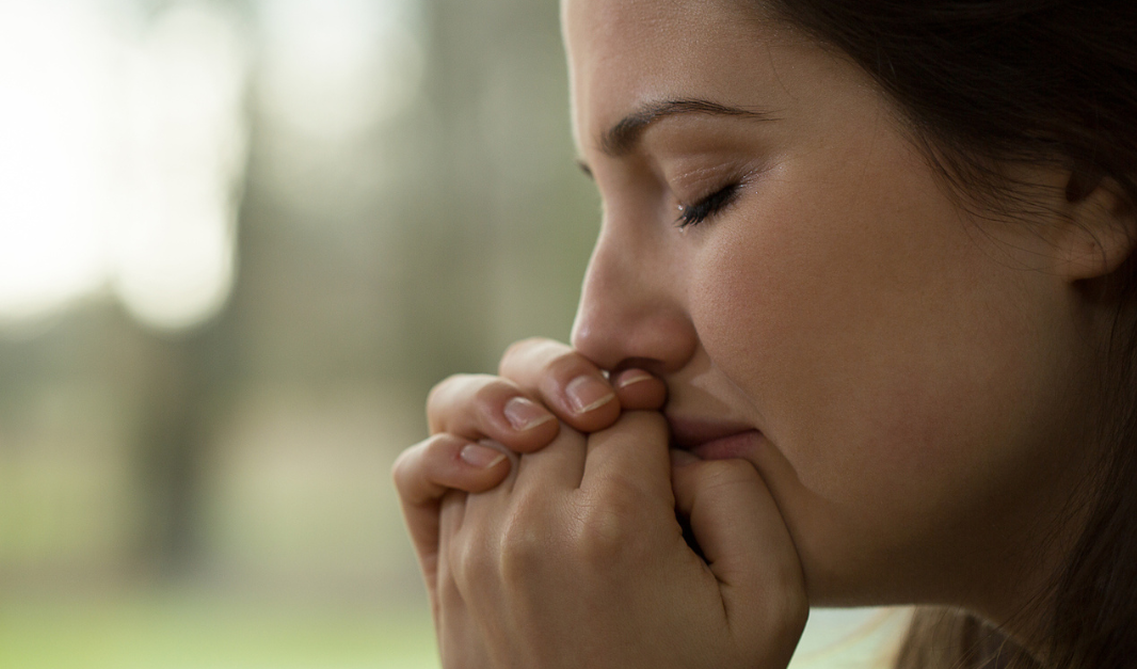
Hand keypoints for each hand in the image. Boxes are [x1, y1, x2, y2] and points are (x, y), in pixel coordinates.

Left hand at [435, 411, 806, 667]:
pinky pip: (422, 472)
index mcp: (613, 527)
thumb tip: (681, 442)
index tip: (665, 429)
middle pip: (554, 403)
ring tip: (572, 440)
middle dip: (595, 399)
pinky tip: (496, 466)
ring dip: (532, 416)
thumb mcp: (767, 601)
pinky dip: (452, 450)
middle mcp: (532, 529)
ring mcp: (477, 550)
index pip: (625, 406)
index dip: (653, 402)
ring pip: (488, 422)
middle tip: (624, 427)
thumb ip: (740, 498)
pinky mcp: (446, 575)